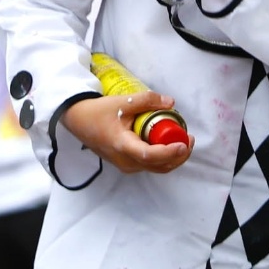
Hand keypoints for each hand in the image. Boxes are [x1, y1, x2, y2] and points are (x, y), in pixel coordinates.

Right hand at [61, 92, 193, 173]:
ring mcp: (125, 165)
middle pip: (158, 166)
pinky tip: (168, 143)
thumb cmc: (98, 111)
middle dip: (178, 156)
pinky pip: (149, 164)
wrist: (78, 120)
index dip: (169, 152)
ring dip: (172, 158)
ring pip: (155, 167)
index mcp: (122, 145)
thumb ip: (147, 100)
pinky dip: (162, 157)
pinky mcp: (126, 163)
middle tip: (190, 139)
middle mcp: (125, 161)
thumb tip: (171, 103)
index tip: (184, 143)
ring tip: (184, 141)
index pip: (149, 155)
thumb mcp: (123, 101)